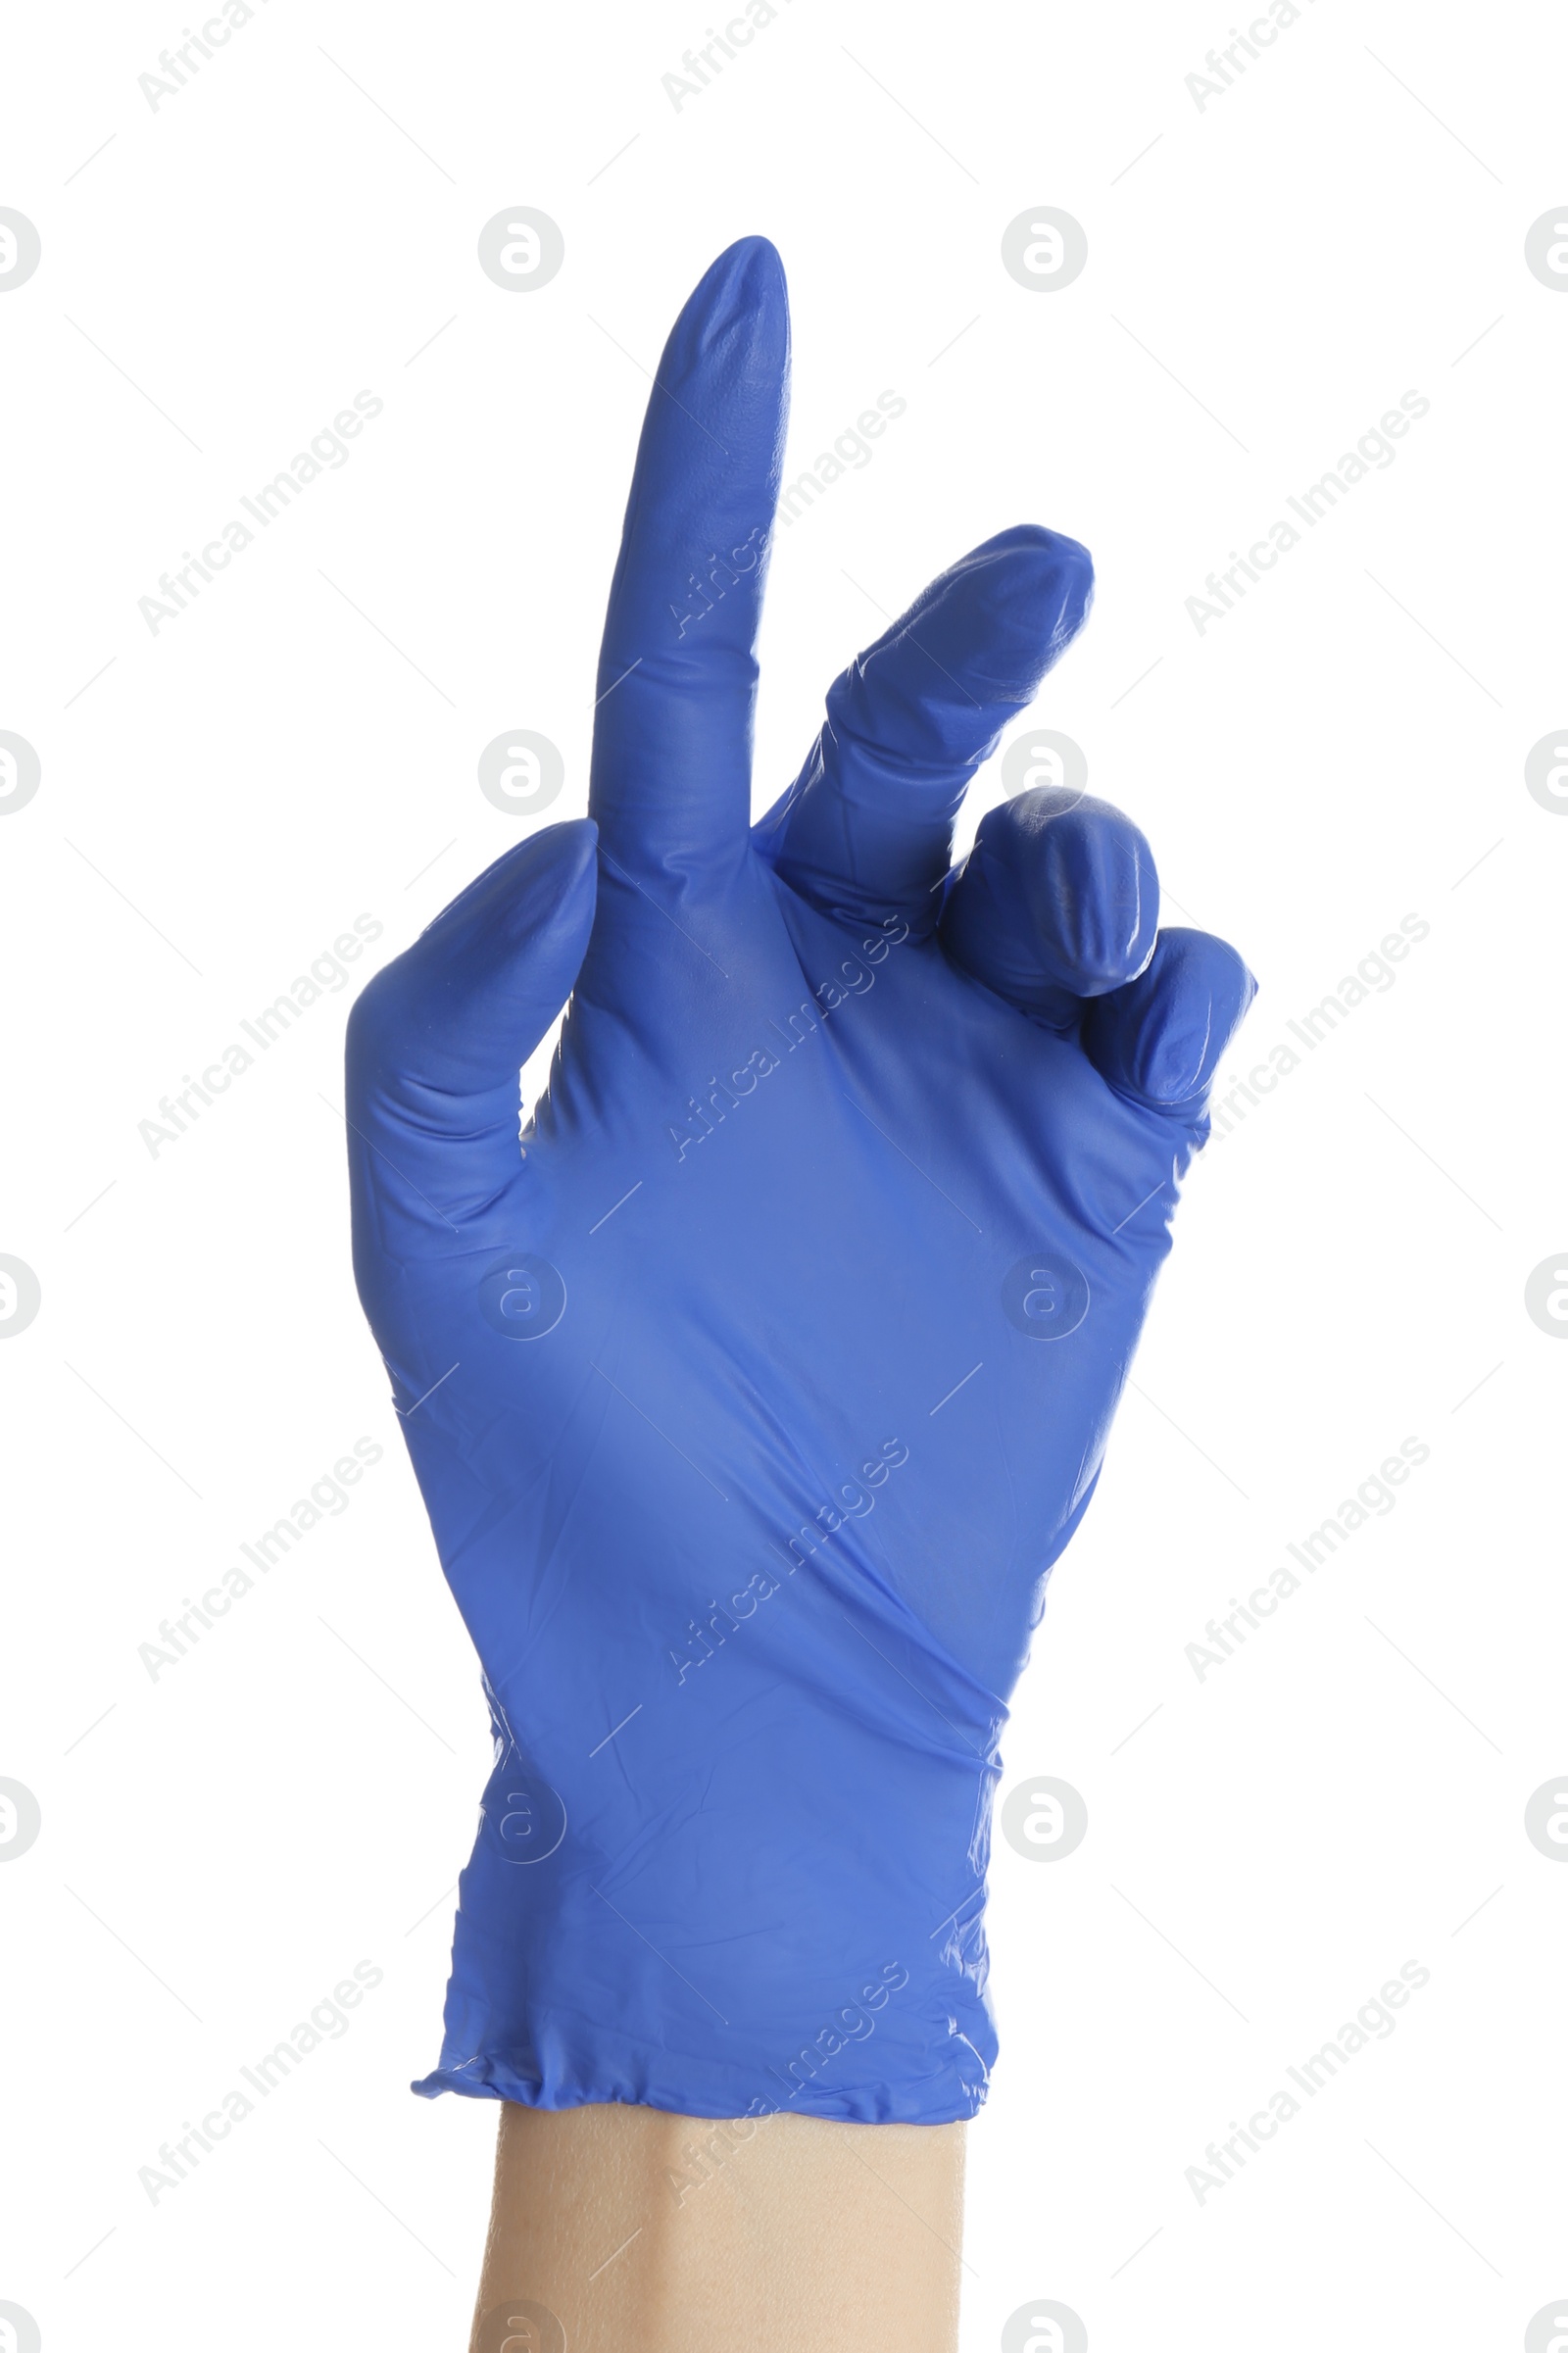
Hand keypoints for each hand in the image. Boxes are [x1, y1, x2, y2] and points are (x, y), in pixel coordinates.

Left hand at [345, 236, 1254, 2123]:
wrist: (755, 1703)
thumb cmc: (558, 1496)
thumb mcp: (430, 1259)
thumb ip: (439, 1032)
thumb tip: (554, 843)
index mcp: (657, 977)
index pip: (680, 682)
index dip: (707, 491)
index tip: (744, 293)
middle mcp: (819, 996)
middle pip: (906, 740)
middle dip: (970, 632)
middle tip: (1040, 572)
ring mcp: (969, 1084)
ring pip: (1060, 859)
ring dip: (1085, 831)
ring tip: (1072, 909)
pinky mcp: (1100, 1182)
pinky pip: (1171, 1017)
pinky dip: (1186, 976)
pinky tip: (1158, 1011)